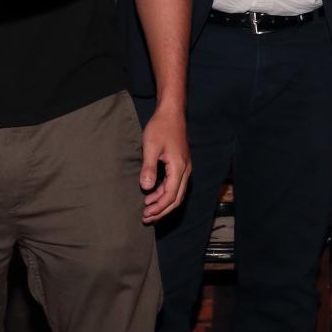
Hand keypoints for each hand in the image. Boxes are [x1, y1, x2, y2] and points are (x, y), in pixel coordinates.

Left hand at [139, 101, 191, 223]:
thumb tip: (147, 188)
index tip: (146, 214)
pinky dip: (164, 192)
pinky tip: (152, 194)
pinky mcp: (181, 164)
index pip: (170, 195)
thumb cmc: (160, 127)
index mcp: (179, 168)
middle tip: (147, 218)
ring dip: (163, 202)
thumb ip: (148, 168)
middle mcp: (185, 170)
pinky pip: (175, 184)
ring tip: (147, 209)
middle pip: (176, 198)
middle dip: (162, 210)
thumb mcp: (150, 147)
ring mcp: (185, 167)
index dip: (159, 207)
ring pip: (177, 193)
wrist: (171, 113)